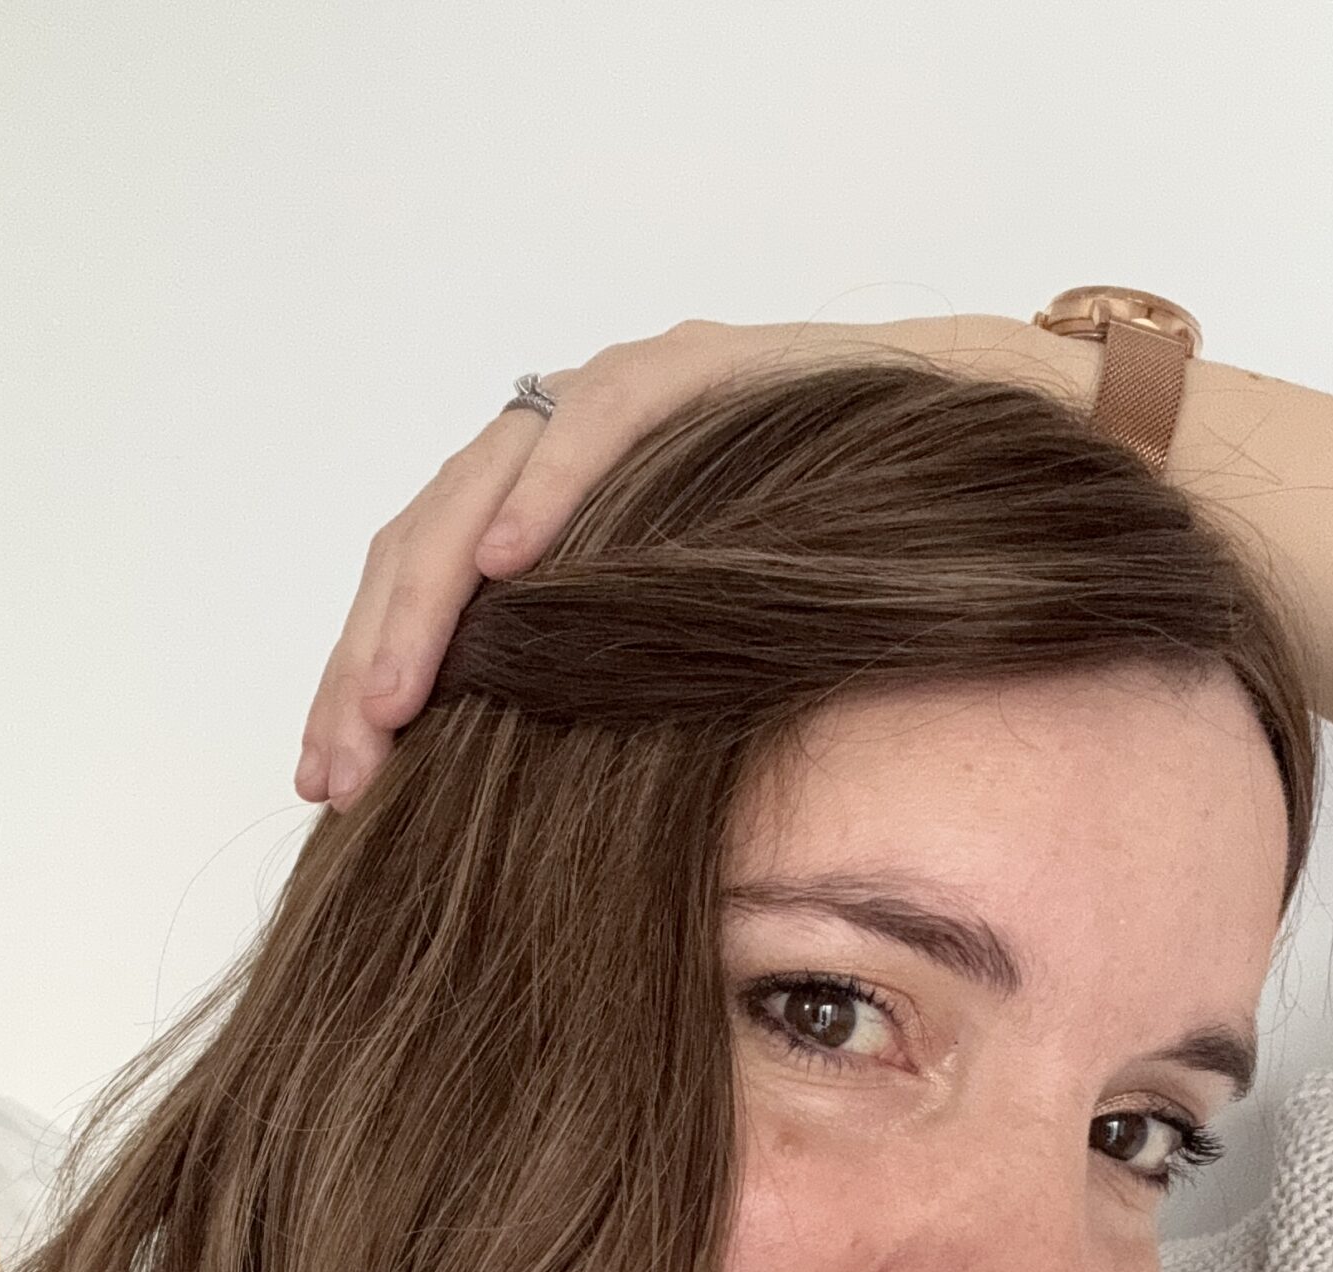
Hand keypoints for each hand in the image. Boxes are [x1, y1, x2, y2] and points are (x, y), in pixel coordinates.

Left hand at [294, 312, 1053, 809]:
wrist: (1002, 476)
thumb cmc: (849, 590)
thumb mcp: (700, 682)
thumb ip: (606, 716)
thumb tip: (516, 844)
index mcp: (552, 527)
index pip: (421, 598)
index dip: (363, 686)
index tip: (331, 788)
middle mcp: (570, 454)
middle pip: (423, 545)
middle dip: (371, 664)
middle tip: (343, 769)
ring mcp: (632, 400)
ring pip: (485, 480)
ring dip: (432, 595)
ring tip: (394, 695)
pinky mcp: (708, 366)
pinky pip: (611, 415)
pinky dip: (556, 485)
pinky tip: (515, 568)